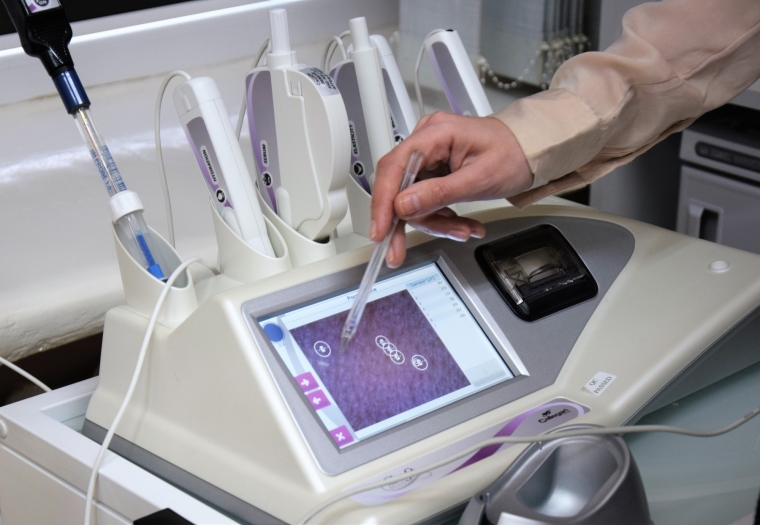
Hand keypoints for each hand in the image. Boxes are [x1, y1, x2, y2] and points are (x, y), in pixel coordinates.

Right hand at [370, 111, 532, 266]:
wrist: (529, 151)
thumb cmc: (513, 154)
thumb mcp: (479, 179)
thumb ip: (439, 193)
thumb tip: (403, 204)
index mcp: (435, 133)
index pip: (395, 167)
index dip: (383, 202)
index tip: (380, 230)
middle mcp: (426, 142)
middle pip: (398, 187)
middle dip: (408, 221)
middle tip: (398, 250)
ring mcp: (428, 158)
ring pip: (411, 201)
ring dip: (435, 222)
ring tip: (462, 230)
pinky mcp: (432, 172)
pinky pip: (425, 201)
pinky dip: (441, 217)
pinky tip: (461, 224)